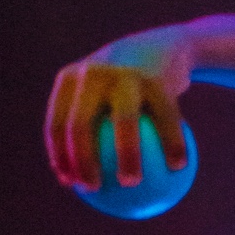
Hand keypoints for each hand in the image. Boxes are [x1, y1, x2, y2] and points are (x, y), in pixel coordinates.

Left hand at [46, 30, 193, 190]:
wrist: (166, 45)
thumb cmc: (129, 84)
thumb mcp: (104, 94)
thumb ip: (91, 128)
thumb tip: (85, 179)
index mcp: (71, 78)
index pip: (56, 123)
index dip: (59, 156)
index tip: (71, 184)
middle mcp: (94, 74)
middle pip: (81, 123)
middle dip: (83, 160)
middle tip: (94, 189)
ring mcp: (125, 74)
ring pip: (124, 121)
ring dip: (127, 156)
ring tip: (131, 183)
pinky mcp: (157, 78)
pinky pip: (165, 118)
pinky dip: (172, 143)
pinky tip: (179, 167)